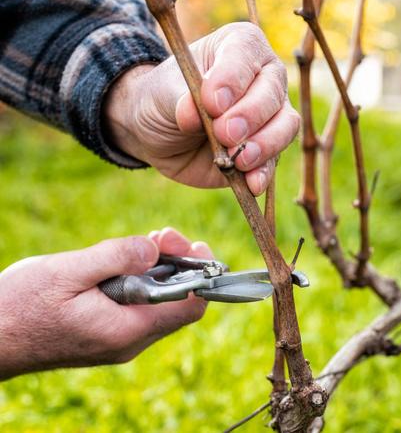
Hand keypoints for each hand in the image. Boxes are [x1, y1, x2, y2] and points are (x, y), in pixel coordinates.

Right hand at [0, 228, 210, 380]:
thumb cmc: (20, 305)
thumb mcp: (68, 271)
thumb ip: (116, 258)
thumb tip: (155, 249)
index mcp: (126, 329)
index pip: (190, 307)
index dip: (201, 273)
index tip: (193, 244)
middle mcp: (129, 342)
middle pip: (178, 304)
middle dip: (179, 265)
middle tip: (163, 236)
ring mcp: (118, 343)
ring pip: (159, 306)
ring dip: (161, 272)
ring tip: (148, 244)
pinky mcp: (106, 337)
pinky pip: (139, 310)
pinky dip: (143, 284)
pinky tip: (128, 263)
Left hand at [104, 22, 299, 194]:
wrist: (157, 133)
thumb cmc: (162, 99)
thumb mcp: (161, 93)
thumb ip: (179, 99)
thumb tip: (193, 114)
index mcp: (239, 46)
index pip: (246, 54)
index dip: (232, 79)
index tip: (212, 103)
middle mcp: (263, 76)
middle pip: (273, 92)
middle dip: (250, 115)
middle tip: (225, 133)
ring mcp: (270, 115)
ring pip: (286, 125)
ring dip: (264, 144)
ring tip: (238, 159)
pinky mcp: (267, 150)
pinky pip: (275, 160)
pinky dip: (264, 172)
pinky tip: (251, 183)